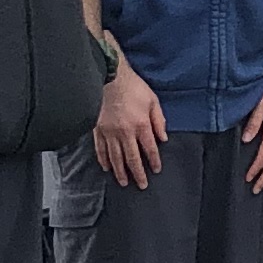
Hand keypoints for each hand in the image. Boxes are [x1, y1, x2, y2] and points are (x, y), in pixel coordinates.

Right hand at [91, 60, 167, 186]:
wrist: (110, 77)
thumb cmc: (133, 87)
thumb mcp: (153, 101)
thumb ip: (159, 121)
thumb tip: (163, 138)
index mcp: (141, 125)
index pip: (150, 149)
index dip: (154, 161)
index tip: (156, 170)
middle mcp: (125, 132)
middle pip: (132, 158)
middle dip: (138, 173)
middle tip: (141, 185)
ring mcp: (110, 132)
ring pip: (115, 157)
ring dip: (120, 171)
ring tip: (124, 182)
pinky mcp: (98, 129)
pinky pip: (100, 149)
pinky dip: (103, 160)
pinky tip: (106, 167)